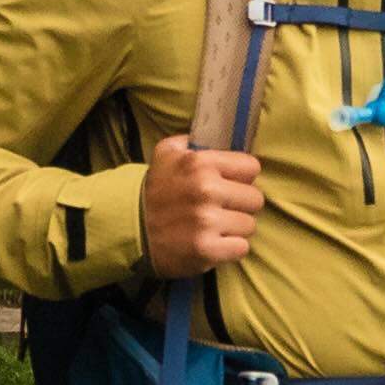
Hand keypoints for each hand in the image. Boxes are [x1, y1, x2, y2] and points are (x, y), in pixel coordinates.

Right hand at [140, 136, 263, 274]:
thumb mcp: (165, 154)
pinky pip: (241, 248)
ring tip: (215, 228)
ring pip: (249, 225)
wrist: (129, 230)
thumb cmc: (153, 191)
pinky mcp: (206, 250)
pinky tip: (214, 244)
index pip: (251, 168)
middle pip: (255, 199)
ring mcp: (207, 222)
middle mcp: (206, 190)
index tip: (230, 185)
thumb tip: (215, 135)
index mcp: (200, 163)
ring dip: (235, 229)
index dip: (242, 178)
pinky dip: (230, 249)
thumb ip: (192, 141)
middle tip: (222, 210)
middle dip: (240, 205)